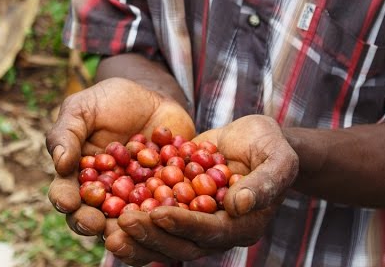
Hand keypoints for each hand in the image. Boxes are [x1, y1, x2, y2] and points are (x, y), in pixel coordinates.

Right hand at [46, 77, 194, 237]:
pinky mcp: (163, 199)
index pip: (65, 193)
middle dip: (92, 223)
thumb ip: (67, 132)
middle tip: (96, 224)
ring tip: (129, 227)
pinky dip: (165, 214)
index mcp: (77, 177)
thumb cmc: (109, 101)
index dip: (64, 199)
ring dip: (127, 229)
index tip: (68, 202)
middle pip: (92, 217)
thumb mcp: (83, 108)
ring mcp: (134, 201)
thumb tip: (60, 163)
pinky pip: (164, 211)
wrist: (153, 98)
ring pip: (128, 223)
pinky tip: (167, 212)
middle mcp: (103, 196)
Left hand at [105, 115, 298, 264]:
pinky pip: (154, 225)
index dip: (184, 223)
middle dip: (152, 234)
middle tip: (123, 220)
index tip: (159, 212)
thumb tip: (238, 204)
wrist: (254, 140)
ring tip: (108, 228)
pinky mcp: (179, 212)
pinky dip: (132, 224)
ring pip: (163, 242)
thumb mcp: (278, 157)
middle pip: (181, 244)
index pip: (210, 231)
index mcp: (243, 225)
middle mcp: (217, 232)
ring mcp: (196, 225)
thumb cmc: (271, 146)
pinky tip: (106, 215)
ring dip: (136, 238)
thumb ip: (264, 182)